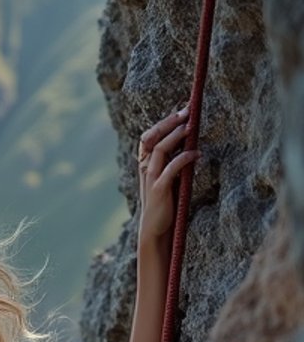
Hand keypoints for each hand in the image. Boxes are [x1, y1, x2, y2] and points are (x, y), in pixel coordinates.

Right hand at [137, 105, 199, 242]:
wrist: (156, 230)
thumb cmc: (165, 204)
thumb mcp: (168, 179)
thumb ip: (173, 162)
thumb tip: (188, 144)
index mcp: (146, 164)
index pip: (148, 137)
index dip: (163, 122)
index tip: (180, 111)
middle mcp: (145, 168)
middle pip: (152, 137)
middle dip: (169, 122)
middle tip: (186, 111)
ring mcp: (151, 178)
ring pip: (159, 149)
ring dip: (175, 136)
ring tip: (190, 127)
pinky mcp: (159, 190)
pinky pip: (171, 168)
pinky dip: (183, 158)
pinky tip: (196, 154)